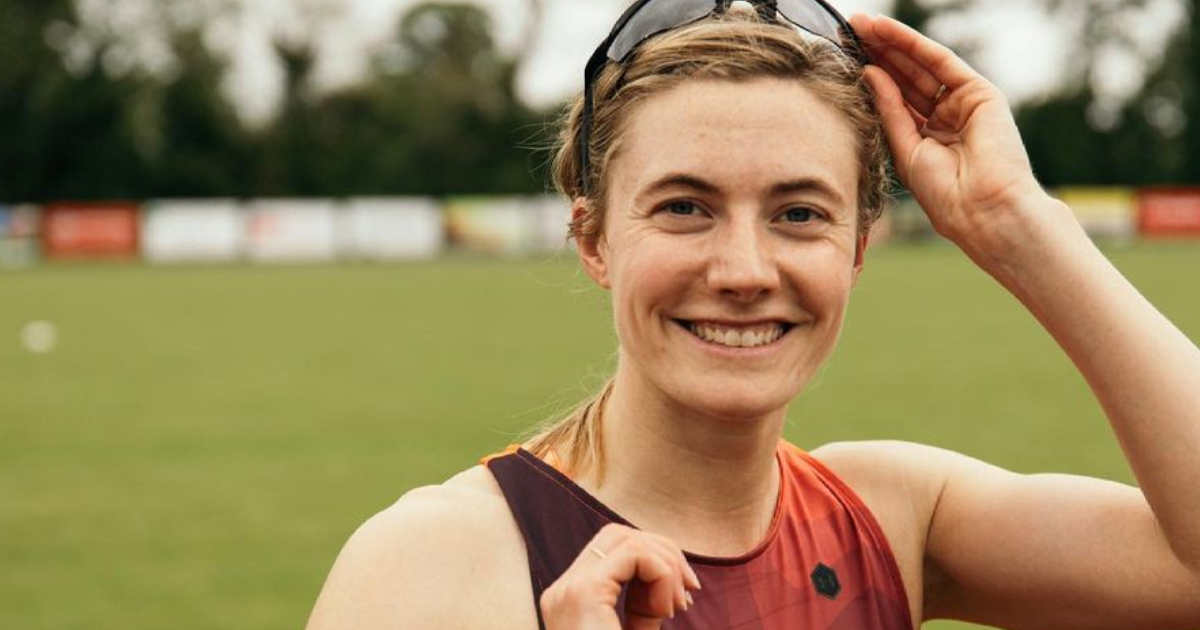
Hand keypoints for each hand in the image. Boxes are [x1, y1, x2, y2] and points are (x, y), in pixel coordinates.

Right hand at [540, 524, 701, 629]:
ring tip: (678, 605)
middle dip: (662, 552)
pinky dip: (662, 574)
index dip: (654, 561)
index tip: (681, 600)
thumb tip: (670, 580)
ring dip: (665, 564)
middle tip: (690, 590)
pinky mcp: (583, 592)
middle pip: (616, 534)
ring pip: (624, 537)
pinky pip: (633, 554)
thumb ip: (643, 609)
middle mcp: (561, 590)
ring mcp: (568, 589)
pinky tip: (667, 610)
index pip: (610, 551)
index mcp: (568, 600)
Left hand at [850, 14, 1053, 255]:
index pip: (894, 99)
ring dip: (891, 43)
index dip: (870, 77)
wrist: (983, 210)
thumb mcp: (904, 148)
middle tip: (847, 30)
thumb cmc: (944, 195)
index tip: (842, 58)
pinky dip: (913, 44)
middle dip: (878, 54)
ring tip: (861, 24)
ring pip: (921, 65)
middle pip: (906, 78)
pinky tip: (887, 31)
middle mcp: (946, 117)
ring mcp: (964, 103)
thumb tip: (868, 73)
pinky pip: (940, 61)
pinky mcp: (980, 92)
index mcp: (927, 137)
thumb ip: (889, 109)